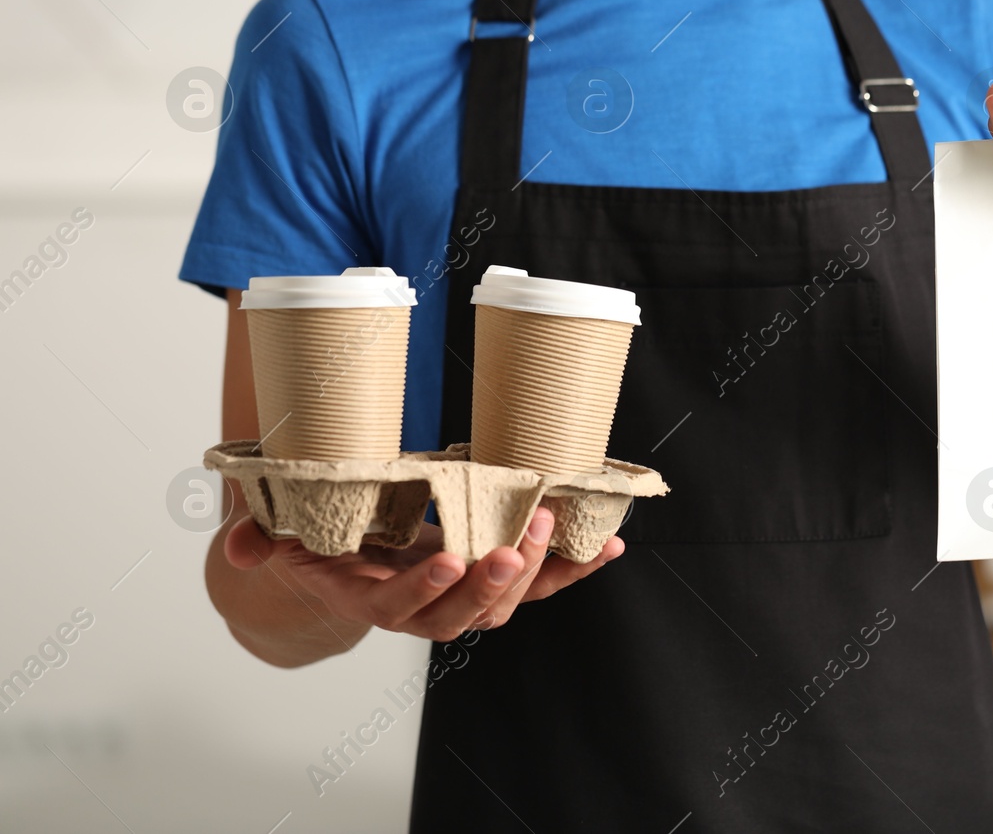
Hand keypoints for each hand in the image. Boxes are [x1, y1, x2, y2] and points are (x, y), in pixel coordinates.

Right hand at [222, 505, 622, 643]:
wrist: (343, 563)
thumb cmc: (315, 542)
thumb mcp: (280, 536)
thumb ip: (257, 538)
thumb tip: (237, 543)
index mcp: (370, 599)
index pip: (398, 607)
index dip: (424, 588)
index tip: (447, 559)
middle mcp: (420, 609)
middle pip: (463, 614)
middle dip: (494, 581)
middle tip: (519, 541)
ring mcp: (461, 598)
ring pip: (504, 603)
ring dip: (538, 570)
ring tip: (558, 525)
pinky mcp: (493, 582)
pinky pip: (539, 585)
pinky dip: (574, 569)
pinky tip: (608, 548)